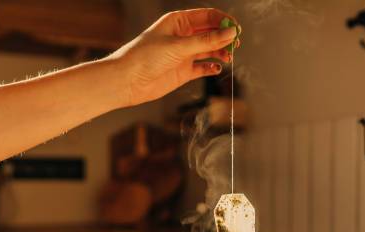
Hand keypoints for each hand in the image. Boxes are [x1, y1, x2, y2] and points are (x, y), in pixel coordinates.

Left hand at [110, 8, 239, 105]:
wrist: (128, 81)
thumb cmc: (145, 57)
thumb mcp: (178, 46)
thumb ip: (206, 41)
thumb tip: (230, 32)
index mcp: (178, 21)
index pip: (208, 16)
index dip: (224, 21)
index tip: (236, 29)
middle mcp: (183, 36)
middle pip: (211, 33)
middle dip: (225, 38)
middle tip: (236, 45)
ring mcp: (184, 54)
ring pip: (210, 50)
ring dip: (221, 53)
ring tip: (228, 58)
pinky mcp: (184, 71)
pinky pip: (203, 67)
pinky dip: (212, 67)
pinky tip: (216, 68)